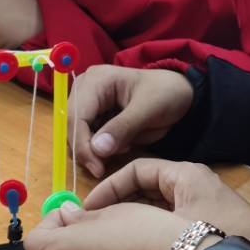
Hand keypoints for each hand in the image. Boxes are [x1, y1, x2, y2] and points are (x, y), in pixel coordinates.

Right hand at [70, 65, 193, 177]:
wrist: (179, 94)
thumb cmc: (166, 94)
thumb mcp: (149, 109)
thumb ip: (123, 128)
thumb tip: (97, 149)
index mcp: (96, 81)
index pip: (75, 116)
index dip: (82, 145)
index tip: (97, 168)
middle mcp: (85, 90)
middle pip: (71, 127)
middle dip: (86, 150)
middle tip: (104, 168)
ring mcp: (87, 104)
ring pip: (76, 136)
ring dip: (94, 150)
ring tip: (123, 147)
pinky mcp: (94, 118)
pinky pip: (88, 140)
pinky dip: (101, 149)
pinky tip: (122, 145)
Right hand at [86, 158, 249, 238]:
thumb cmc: (221, 237)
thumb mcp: (175, 228)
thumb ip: (136, 220)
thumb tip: (101, 221)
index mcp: (184, 175)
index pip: (137, 169)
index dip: (111, 186)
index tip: (91, 208)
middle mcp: (189, 183)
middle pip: (143, 186)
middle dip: (118, 203)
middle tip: (94, 223)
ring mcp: (196, 202)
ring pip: (153, 203)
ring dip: (131, 216)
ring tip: (108, 235)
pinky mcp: (200, 219)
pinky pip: (165, 217)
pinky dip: (147, 227)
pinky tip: (132, 245)